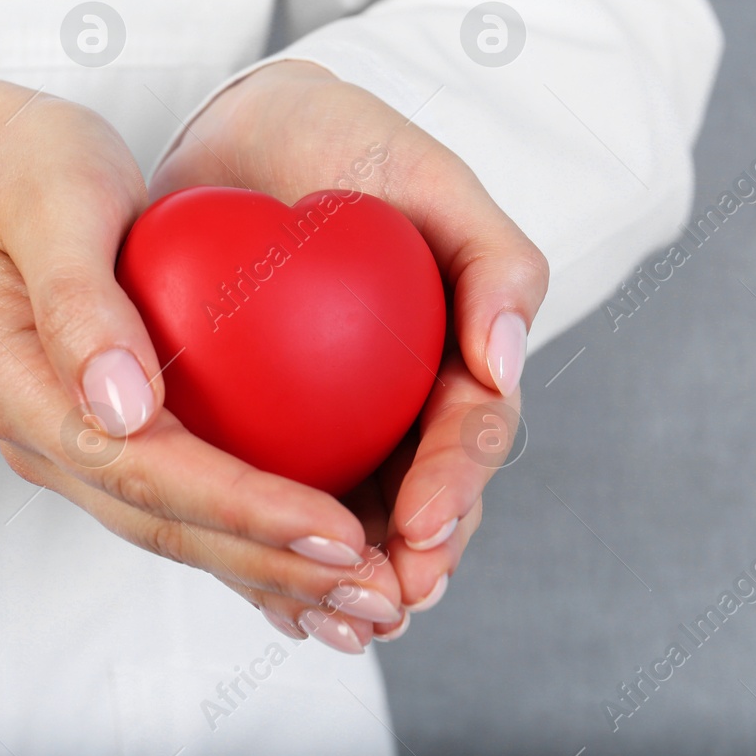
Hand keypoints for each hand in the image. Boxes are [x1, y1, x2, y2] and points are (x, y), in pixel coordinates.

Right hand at [0, 75, 405, 648]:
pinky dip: (250, 542)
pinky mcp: (103, 440)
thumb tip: (124, 409)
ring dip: (270, 573)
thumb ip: (79, 300)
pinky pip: (182, 503)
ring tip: (366, 599)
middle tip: (378, 594)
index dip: (243, 508)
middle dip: (273, 567)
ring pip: (176, 530)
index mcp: (18, 387)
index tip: (339, 530)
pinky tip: (319, 564)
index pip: (143, 470)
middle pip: (163, 524)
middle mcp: (39, 437)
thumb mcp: (53, 203)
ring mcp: (67, 446)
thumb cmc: (28, 167)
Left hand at [151, 60, 548, 642]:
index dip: (454, 488)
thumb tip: (505, 362)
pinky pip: (277, 500)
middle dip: (411, 564)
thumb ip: (492, 258)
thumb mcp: (430, 177)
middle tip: (387, 604)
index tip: (424, 529)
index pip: (470, 435)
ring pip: (352, 520)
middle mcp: (405, 404)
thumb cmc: (351, 143)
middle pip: (421, 501)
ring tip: (331, 624)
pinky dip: (276, 555)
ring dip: (346, 581)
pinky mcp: (269, 431)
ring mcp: (341, 424)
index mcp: (457, 357)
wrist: (249, 131)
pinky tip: (268, 604)